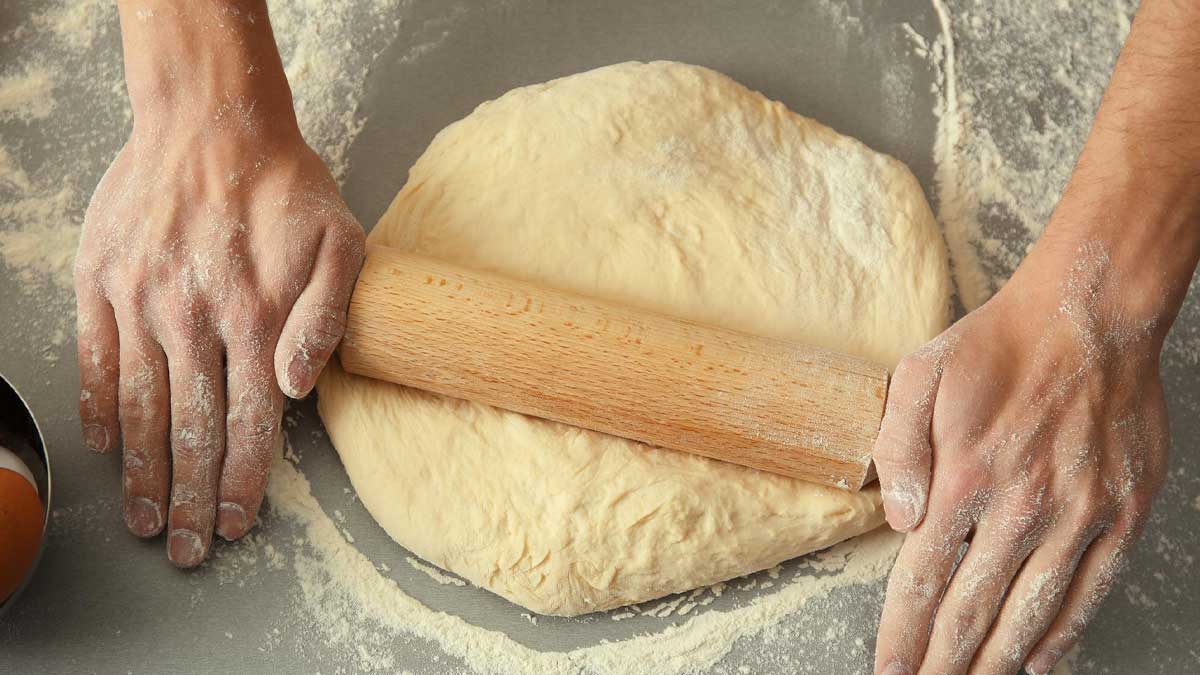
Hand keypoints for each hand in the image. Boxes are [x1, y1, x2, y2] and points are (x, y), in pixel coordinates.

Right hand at [74, 107, 363, 566]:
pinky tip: (106, 449)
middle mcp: (194, 321)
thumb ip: (327, 318)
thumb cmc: (287, 186)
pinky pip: (95, 360)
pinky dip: (98, 409)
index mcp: (256, 319)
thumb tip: (300, 389)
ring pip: (140, 409)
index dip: (245, 483)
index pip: (251, 425)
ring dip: (144, 473)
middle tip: (189, 551)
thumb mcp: (343, 242)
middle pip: (192, 431)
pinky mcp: (102, 282)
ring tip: (146, 521)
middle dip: (192, 500)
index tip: (238, 526)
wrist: (212, 121)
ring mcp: (140, 303)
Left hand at [870, 236, 1169, 673]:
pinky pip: (1090, 590)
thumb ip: (898, 447)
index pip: (923, 579)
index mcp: (964, 475)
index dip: (903, 633)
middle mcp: (1021, 505)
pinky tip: (1039, 663)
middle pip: (973, 609)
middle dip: (942, 662)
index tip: (888, 671)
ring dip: (997, 661)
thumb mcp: (918, 374)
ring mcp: (1078, 513)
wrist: (1088, 314)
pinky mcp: (1122, 512)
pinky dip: (1062, 634)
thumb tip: (899, 520)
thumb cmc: (995, 344)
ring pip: (1031, 612)